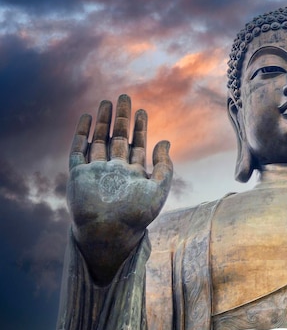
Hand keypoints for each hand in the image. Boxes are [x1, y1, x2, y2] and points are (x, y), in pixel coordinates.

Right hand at [67, 94, 172, 284]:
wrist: (109, 233)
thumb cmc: (136, 216)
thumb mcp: (158, 190)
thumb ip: (164, 166)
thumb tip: (166, 140)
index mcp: (133, 174)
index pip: (137, 145)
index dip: (140, 128)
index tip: (142, 111)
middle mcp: (114, 170)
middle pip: (118, 138)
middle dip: (121, 118)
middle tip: (125, 96)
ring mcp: (96, 171)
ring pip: (99, 140)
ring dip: (102, 121)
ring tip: (107, 102)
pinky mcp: (79, 175)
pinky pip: (78, 150)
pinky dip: (82, 134)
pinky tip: (87, 118)